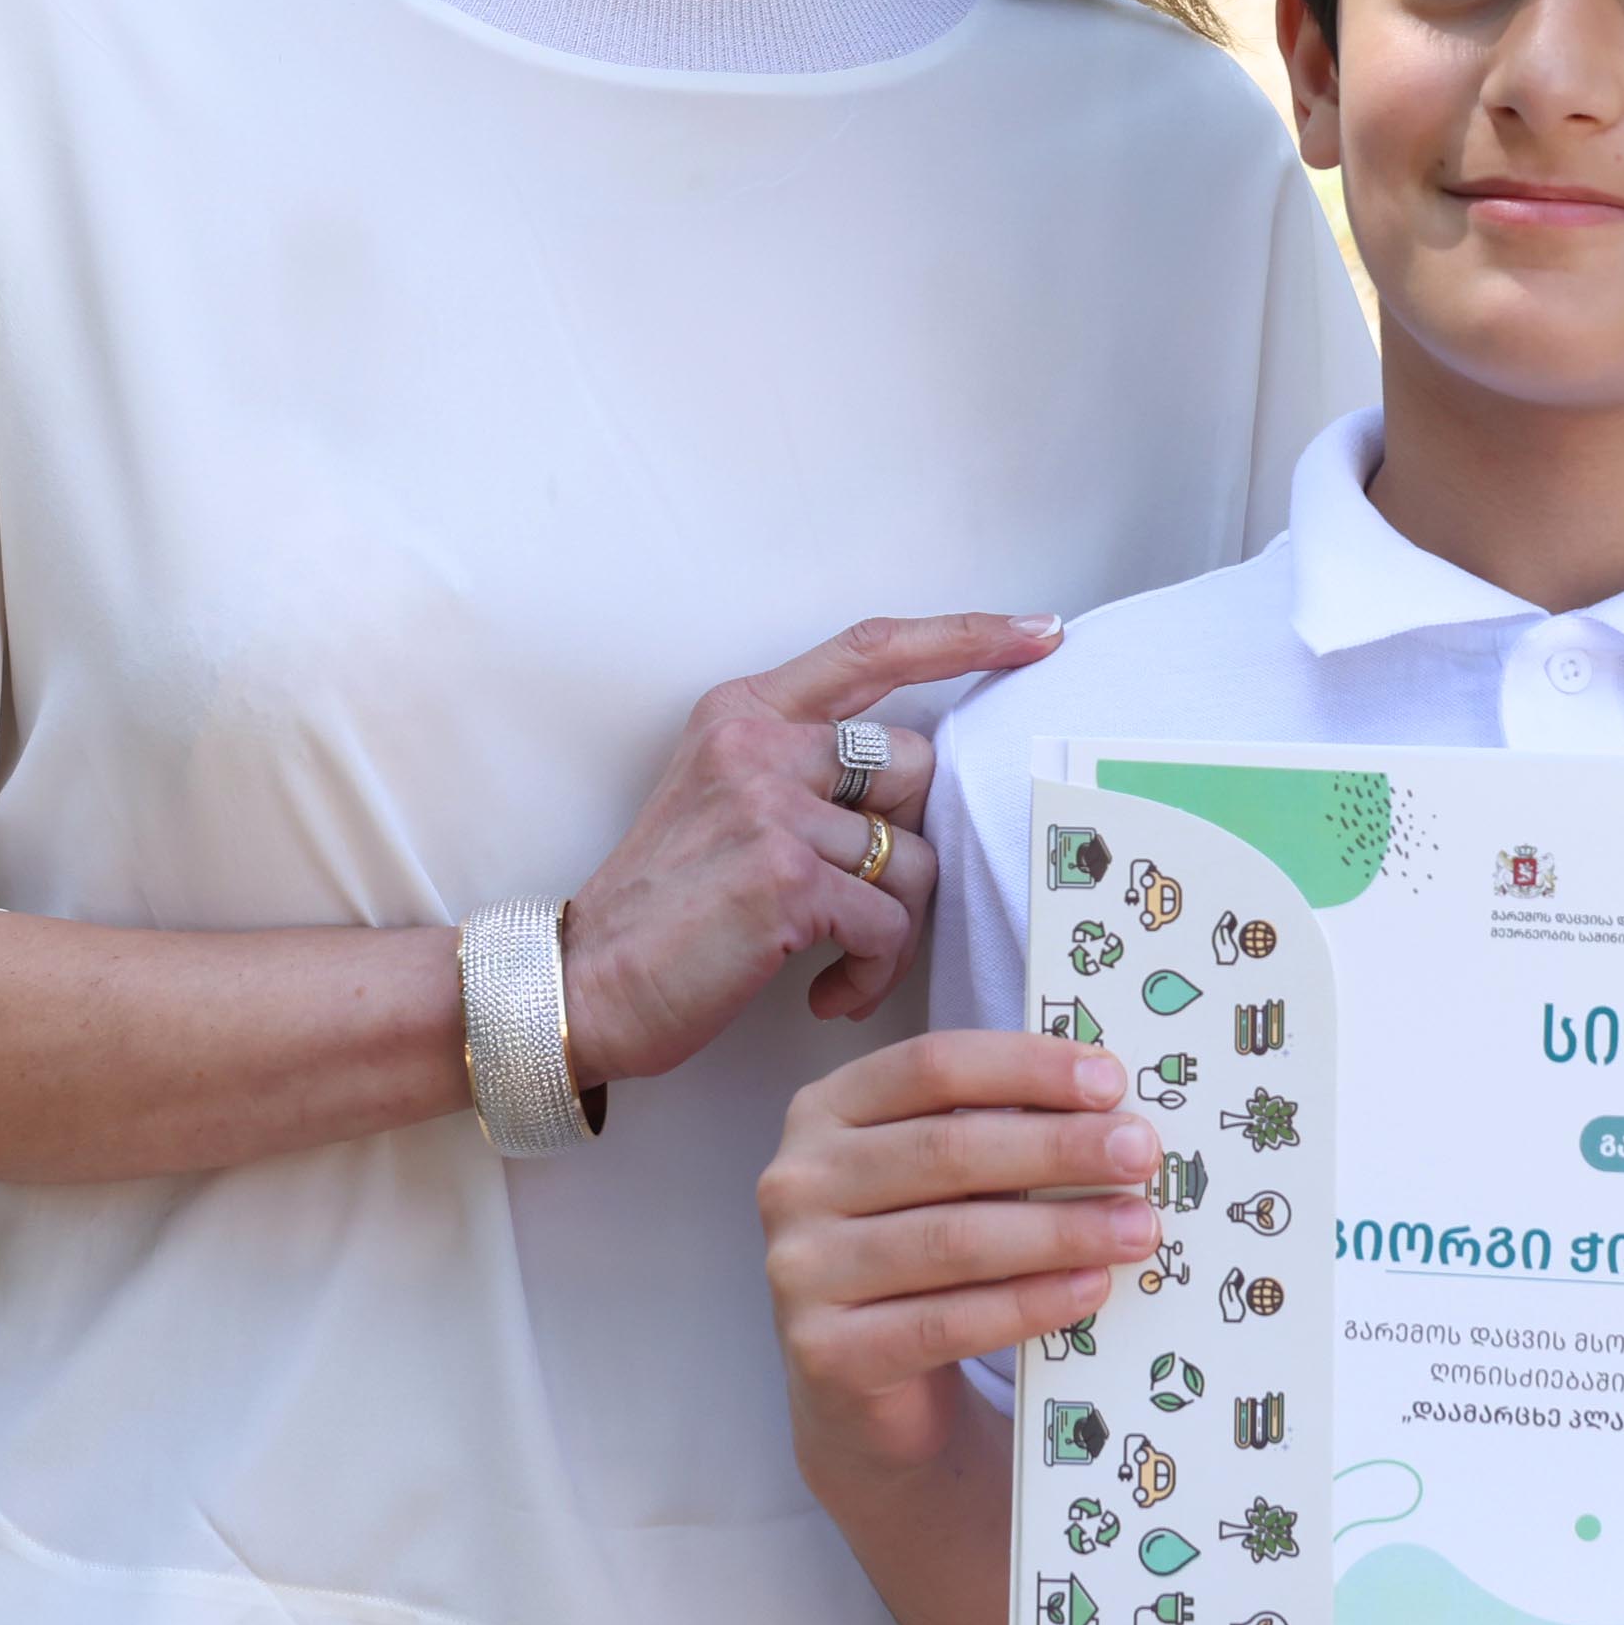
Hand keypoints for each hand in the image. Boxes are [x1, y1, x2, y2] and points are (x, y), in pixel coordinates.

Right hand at [559, 614, 1059, 1084]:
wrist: (583, 984)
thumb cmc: (664, 909)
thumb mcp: (723, 801)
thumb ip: (804, 770)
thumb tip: (919, 790)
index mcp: (745, 711)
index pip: (875, 647)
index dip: (967, 635)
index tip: (1040, 632)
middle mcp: (758, 743)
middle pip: (918, 767)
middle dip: (916, 845)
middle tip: (876, 903)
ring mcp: (770, 806)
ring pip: (913, 857)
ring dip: (896, 926)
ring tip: (847, 961)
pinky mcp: (785, 879)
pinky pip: (889, 923)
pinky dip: (874, 971)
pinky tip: (829, 992)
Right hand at [765, 1032, 1159, 1471]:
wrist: (861, 1397)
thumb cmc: (918, 1259)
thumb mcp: (939, 1182)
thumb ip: (994, 1135)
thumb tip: (1112, 1111)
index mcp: (826, 1111)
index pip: (932, 1066)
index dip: (1025, 1067)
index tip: (1110, 1080)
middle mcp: (797, 1180)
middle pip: (946, 1148)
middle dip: (1058, 1147)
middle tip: (1140, 1152)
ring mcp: (801, 1268)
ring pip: (952, 1238)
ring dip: (1059, 1229)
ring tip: (1136, 1227)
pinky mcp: (826, 1352)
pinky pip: (947, 1322)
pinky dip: (1028, 1303)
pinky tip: (1089, 1288)